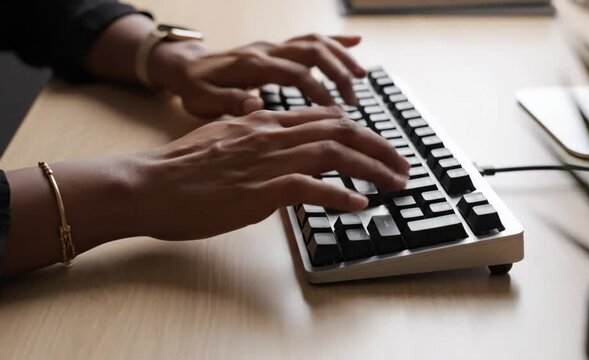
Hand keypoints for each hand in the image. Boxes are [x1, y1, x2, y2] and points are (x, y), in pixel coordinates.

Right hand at [135, 107, 408, 239]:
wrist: (147, 185)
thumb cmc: (180, 170)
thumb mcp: (223, 141)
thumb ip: (254, 140)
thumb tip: (275, 147)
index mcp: (263, 122)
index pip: (323, 118)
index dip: (358, 131)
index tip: (377, 146)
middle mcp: (270, 134)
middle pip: (339, 129)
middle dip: (378, 146)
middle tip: (401, 166)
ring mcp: (266, 160)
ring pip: (334, 153)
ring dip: (372, 168)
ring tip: (395, 183)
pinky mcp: (259, 190)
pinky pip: (310, 187)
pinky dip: (339, 195)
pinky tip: (358, 205)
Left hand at [148, 34, 366, 118]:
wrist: (183, 65)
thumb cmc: (194, 87)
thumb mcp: (203, 100)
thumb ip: (229, 102)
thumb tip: (255, 104)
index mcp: (252, 65)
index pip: (294, 73)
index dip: (317, 90)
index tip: (334, 111)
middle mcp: (267, 50)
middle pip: (312, 52)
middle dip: (338, 74)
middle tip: (354, 100)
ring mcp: (273, 47)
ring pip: (315, 42)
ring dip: (341, 57)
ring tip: (361, 78)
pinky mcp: (276, 49)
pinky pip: (309, 39)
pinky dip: (334, 41)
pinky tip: (355, 43)